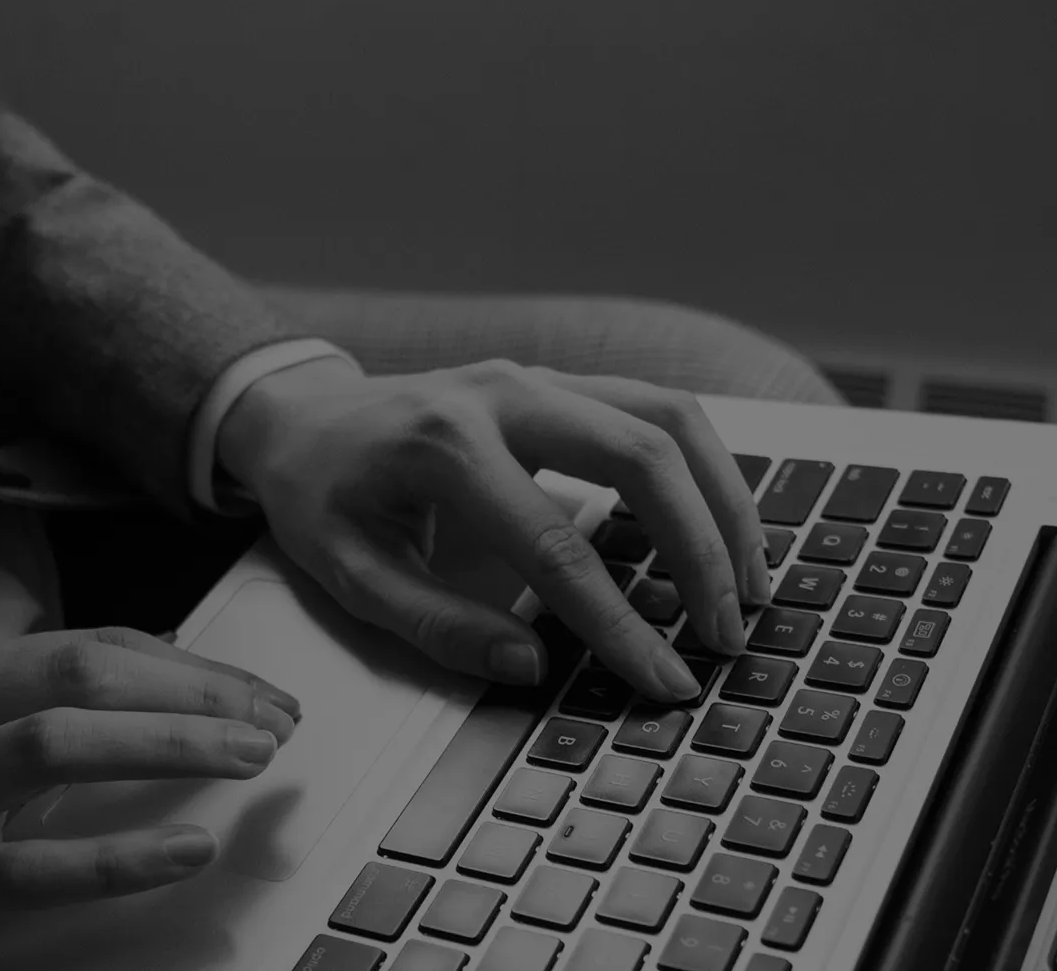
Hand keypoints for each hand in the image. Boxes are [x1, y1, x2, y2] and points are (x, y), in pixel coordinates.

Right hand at [0, 628, 302, 969]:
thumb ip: (41, 705)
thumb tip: (168, 685)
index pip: (91, 645)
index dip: (189, 665)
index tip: (261, 693)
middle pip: (82, 675)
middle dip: (193, 691)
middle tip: (274, 721)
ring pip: (55, 745)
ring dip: (166, 744)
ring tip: (248, 758)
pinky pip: (31, 866)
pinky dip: (117, 857)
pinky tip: (185, 850)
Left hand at [216, 356, 772, 702]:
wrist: (303, 414)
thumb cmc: (323, 495)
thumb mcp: (348, 574)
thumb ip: (436, 625)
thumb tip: (529, 666)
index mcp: (444, 446)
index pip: (558, 546)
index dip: (619, 623)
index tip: (664, 679)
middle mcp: (504, 394)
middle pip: (641, 456)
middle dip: (701, 549)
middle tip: (727, 631)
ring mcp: (539, 377)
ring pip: (668, 417)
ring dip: (724, 499)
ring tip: (753, 581)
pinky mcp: (562, 382)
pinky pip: (656, 409)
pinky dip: (704, 466)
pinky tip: (723, 526)